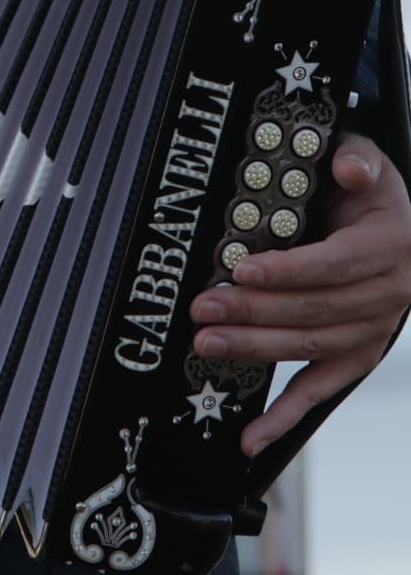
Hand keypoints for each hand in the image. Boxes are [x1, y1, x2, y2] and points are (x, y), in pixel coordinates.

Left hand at [190, 134, 410, 454]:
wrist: (398, 225)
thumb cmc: (371, 192)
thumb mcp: (369, 160)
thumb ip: (356, 159)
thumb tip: (348, 167)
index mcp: (389, 247)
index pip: (333, 265)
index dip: (287, 269)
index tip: (242, 269)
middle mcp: (388, 295)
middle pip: (313, 310)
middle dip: (253, 310)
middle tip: (203, 306)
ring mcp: (373, 331)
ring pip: (309, 347)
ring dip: (256, 348)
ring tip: (207, 342)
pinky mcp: (357, 356)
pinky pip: (322, 389)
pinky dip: (286, 416)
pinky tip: (252, 435)